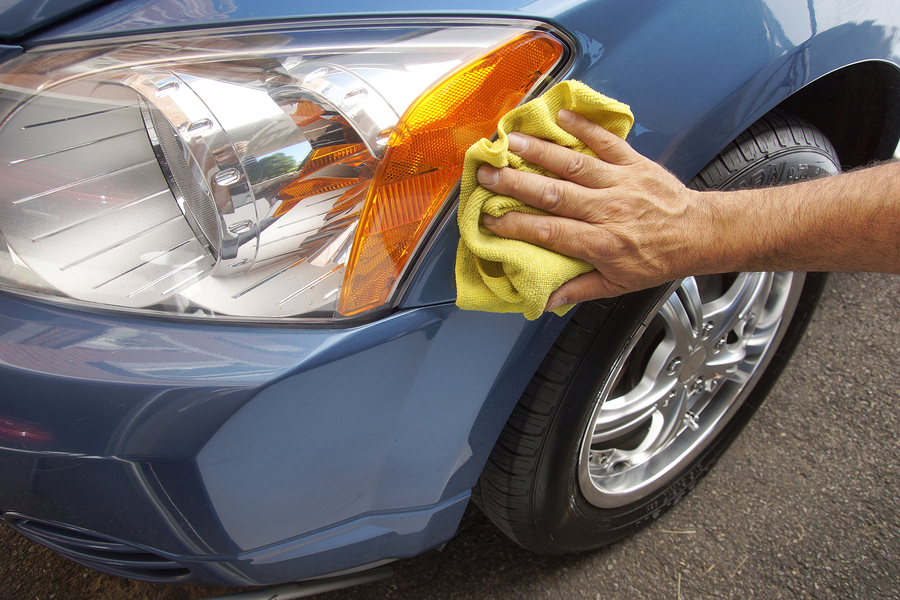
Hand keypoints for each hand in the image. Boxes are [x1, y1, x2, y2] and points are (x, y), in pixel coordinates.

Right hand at [477, 109, 709, 309]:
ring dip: (540, 151)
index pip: (550, 232)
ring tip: (511, 141)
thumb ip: (578, 289)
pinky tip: (561, 115)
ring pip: (574, 163)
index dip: (517, 226)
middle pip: (554, 194)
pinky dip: (584, 126)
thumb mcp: (619, 284)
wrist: (700, 234)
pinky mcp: (634, 162)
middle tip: (487, 174)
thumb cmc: (658, 260)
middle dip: (516, 183)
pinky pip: (607, 141)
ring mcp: (621, 182)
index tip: (490, 220)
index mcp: (602, 243)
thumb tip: (544, 300)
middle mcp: (608, 210)